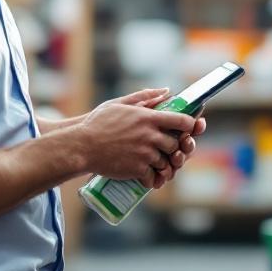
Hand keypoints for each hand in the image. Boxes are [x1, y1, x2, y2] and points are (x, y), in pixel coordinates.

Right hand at [76, 88, 196, 188]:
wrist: (82, 146)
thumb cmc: (98, 123)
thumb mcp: (119, 104)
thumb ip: (145, 97)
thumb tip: (166, 91)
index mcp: (148, 118)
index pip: (182, 121)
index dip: (190, 125)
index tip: (188, 129)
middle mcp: (150, 135)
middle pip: (176, 144)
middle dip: (174, 148)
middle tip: (167, 149)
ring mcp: (145, 153)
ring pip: (166, 162)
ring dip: (164, 165)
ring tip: (157, 165)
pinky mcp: (138, 169)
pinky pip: (154, 177)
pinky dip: (153, 179)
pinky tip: (149, 178)